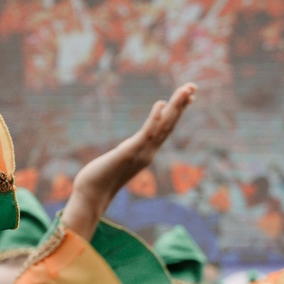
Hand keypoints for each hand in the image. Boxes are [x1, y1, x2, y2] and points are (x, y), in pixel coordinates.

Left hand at [61, 85, 195, 238]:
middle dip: (181, 105)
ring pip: (163, 126)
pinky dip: (154, 119)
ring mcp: (141, 153)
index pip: (166, 128)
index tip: (188, 97)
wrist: (91, 197)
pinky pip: (145, 134)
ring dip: (175, 107)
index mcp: (146, 152)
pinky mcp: (128, 153)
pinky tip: (160, 103)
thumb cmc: (99, 180)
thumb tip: (127, 150)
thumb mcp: (118, 162)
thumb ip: (126, 154)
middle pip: (169, 124)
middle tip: (193, 86)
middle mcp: (148, 152)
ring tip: (185, 90)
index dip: (177, 112)